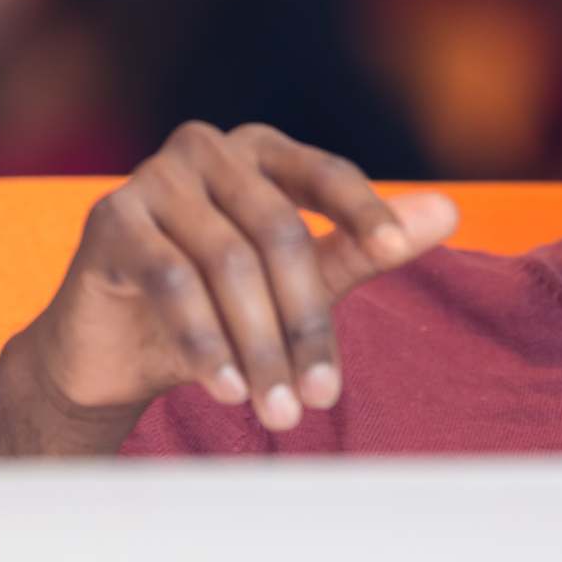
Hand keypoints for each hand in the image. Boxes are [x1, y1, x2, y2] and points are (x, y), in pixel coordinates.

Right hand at [1, 122, 457, 437]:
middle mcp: (207, 150)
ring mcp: (153, 177)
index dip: (363, 210)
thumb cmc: (217, 309)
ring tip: (281, 411)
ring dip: (260, 346)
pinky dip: (205, 341)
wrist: (113, 353)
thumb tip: (450, 210)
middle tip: (324, 398)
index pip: (325, 173)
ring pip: (228, 262)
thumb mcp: (299, 282)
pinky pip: (172, 279)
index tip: (396, 249)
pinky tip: (226, 389)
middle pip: (279, 231)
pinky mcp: (111, 217)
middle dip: (305, 322)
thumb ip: (364, 246)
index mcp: (261, 152)